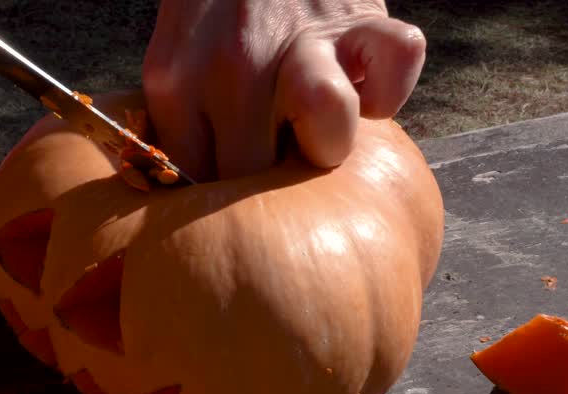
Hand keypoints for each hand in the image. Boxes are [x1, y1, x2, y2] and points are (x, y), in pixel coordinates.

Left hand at [141, 0, 425, 180]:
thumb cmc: (213, 8)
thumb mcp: (172, 57)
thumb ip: (178, 122)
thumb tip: (187, 200)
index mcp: (177, 80)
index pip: (190, 178)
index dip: (212, 193)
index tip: (224, 185)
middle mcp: (236, 65)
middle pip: (253, 172)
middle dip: (264, 178)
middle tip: (269, 154)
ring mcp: (303, 42)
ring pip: (328, 130)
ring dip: (326, 142)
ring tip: (313, 132)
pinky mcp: (363, 22)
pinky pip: (395, 78)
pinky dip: (387, 94)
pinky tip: (360, 90)